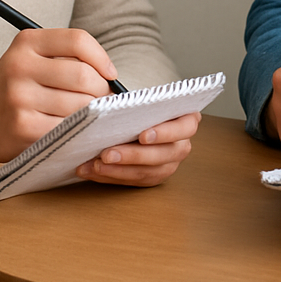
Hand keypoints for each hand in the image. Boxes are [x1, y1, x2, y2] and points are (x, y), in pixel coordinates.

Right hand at [0, 27, 122, 162]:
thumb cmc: (17, 87)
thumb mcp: (33, 58)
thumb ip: (67, 57)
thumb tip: (110, 75)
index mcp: (26, 42)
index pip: (78, 40)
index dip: (102, 58)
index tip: (110, 73)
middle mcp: (19, 66)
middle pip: (82, 75)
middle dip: (102, 89)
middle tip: (104, 99)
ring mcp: (19, 97)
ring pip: (79, 104)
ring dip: (93, 112)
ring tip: (90, 114)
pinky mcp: (23, 127)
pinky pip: (68, 127)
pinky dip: (80, 130)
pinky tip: (76, 129)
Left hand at [76, 112, 199, 186]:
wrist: (139, 119)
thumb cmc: (144, 107)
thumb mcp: (146, 100)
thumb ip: (140, 103)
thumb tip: (114, 103)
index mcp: (186, 120)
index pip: (185, 128)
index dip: (165, 133)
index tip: (143, 135)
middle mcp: (181, 145)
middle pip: (163, 154)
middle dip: (132, 155)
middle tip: (107, 154)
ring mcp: (169, 164)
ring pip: (148, 172)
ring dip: (118, 170)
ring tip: (96, 164)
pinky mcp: (154, 177)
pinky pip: (134, 181)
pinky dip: (111, 176)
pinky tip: (93, 170)